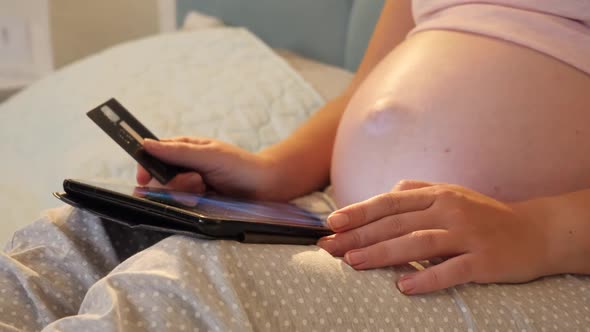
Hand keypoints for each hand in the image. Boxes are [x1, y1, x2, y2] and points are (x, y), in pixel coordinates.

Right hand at [136, 137, 279, 198]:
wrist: (265, 187)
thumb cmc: (240, 165)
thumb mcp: (209, 155)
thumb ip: (178, 152)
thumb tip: (146, 144)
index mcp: (184, 148)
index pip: (154, 155)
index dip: (146, 166)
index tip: (145, 178)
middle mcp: (184, 166)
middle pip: (158, 178)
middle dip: (172, 183)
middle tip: (196, 181)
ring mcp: (191, 185)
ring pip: (169, 194)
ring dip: (184, 193)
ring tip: (204, 190)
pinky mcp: (198, 201)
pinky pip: (182, 206)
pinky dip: (191, 204)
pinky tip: (206, 199)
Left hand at [317, 180, 551, 294]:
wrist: (535, 231)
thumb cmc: (483, 214)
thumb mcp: (451, 193)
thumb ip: (417, 191)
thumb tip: (384, 194)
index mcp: (437, 194)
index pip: (389, 202)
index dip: (359, 212)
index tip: (332, 223)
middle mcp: (449, 210)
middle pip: (396, 223)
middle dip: (359, 236)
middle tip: (330, 248)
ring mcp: (467, 235)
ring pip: (418, 243)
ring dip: (383, 253)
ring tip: (354, 263)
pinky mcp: (484, 260)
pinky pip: (452, 270)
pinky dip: (426, 278)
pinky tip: (402, 286)